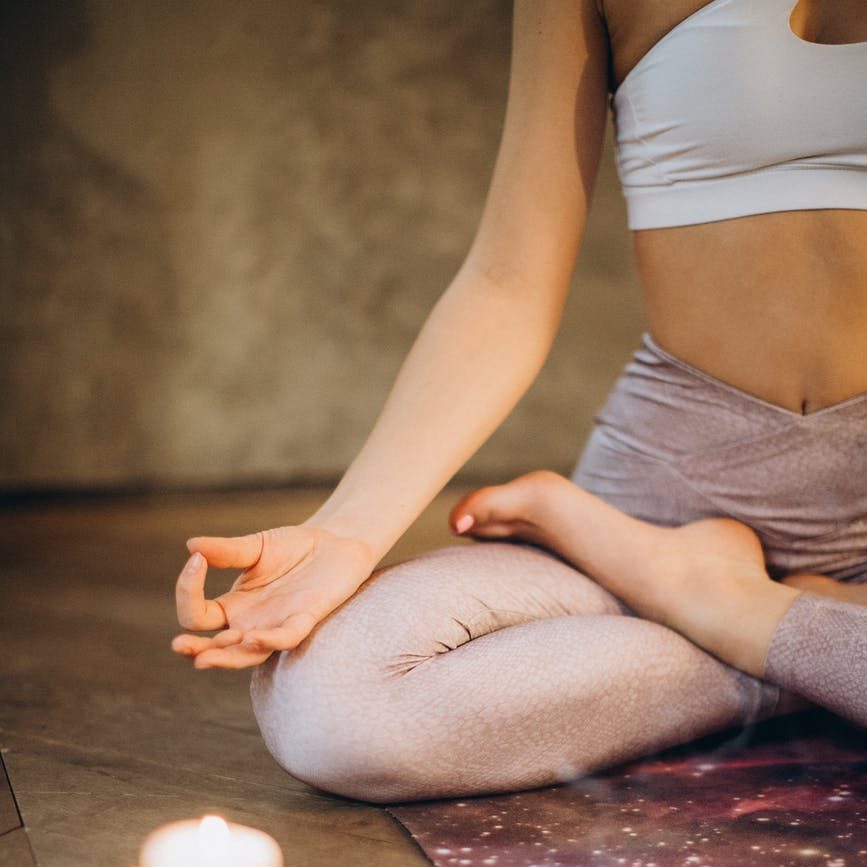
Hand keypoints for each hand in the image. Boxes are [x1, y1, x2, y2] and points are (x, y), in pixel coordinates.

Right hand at [171, 524, 375, 668]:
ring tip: (204, 657)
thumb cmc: (294, 547)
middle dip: (196, 649)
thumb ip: (227, 550)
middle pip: (215, 647)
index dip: (188, 591)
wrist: (335, 543)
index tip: (196, 560)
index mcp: (232, 605)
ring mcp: (276, 625)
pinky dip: (269, 640)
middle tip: (179, 645)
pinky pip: (286, 638)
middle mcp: (250, 622)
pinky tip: (252, 637)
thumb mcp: (256, 546)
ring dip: (226, 657)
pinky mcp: (305, 620)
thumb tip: (190, 546)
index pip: (197, 615)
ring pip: (247, 654)